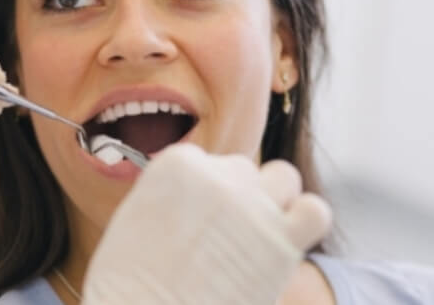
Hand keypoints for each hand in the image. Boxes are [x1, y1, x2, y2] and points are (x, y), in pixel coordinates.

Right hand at [83, 144, 330, 303]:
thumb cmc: (130, 281)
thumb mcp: (136, 217)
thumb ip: (170, 195)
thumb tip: (196, 200)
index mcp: (179, 163)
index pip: (207, 162)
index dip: (204, 194)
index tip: (196, 222)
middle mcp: (218, 175)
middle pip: (243, 171)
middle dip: (237, 198)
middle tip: (223, 237)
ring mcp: (252, 205)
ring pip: (284, 177)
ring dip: (276, 198)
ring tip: (260, 232)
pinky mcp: (282, 239)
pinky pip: (315, 212)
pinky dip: (306, 220)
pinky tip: (288, 239)